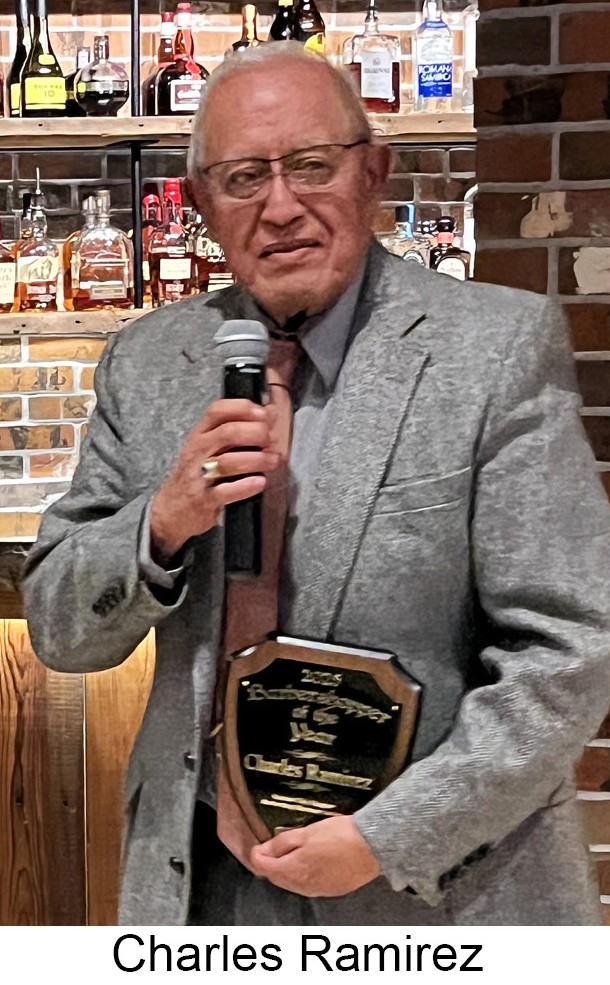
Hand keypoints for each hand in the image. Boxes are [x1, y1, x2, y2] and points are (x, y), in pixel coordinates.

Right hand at [150, 399, 278, 561]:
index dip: (244, 408)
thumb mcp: (206, 448)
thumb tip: (266, 416)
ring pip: (228, 461)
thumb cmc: (195, 476)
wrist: (171, 510)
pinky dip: (246, 486)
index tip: (264, 414)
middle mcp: (197, 451)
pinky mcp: (204, 500)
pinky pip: (226, 491)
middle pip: (228, 432)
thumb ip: (231, 432)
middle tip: (271, 440)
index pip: (218, 410)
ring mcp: (199, 476)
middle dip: (256, 433)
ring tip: (273, 460)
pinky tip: (260, 482)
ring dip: (257, 459)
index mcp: (199, 435)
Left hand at [249, 815, 379, 897]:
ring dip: (285, 870)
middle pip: (276, 878)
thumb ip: (282, 842)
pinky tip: (309, 863)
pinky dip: (302, 876)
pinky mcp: (330, 891)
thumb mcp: (306, 832)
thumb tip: (262, 850)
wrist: (372, 847)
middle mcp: (302, 886)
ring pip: (291, 883)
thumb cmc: (340, 836)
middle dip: (270, 864)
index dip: (256, 855)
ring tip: (291, 853)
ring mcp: (317, 891)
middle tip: (270, 848)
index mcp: (293, 870)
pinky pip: (307, 886)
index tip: (257, 846)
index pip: (262, 868)